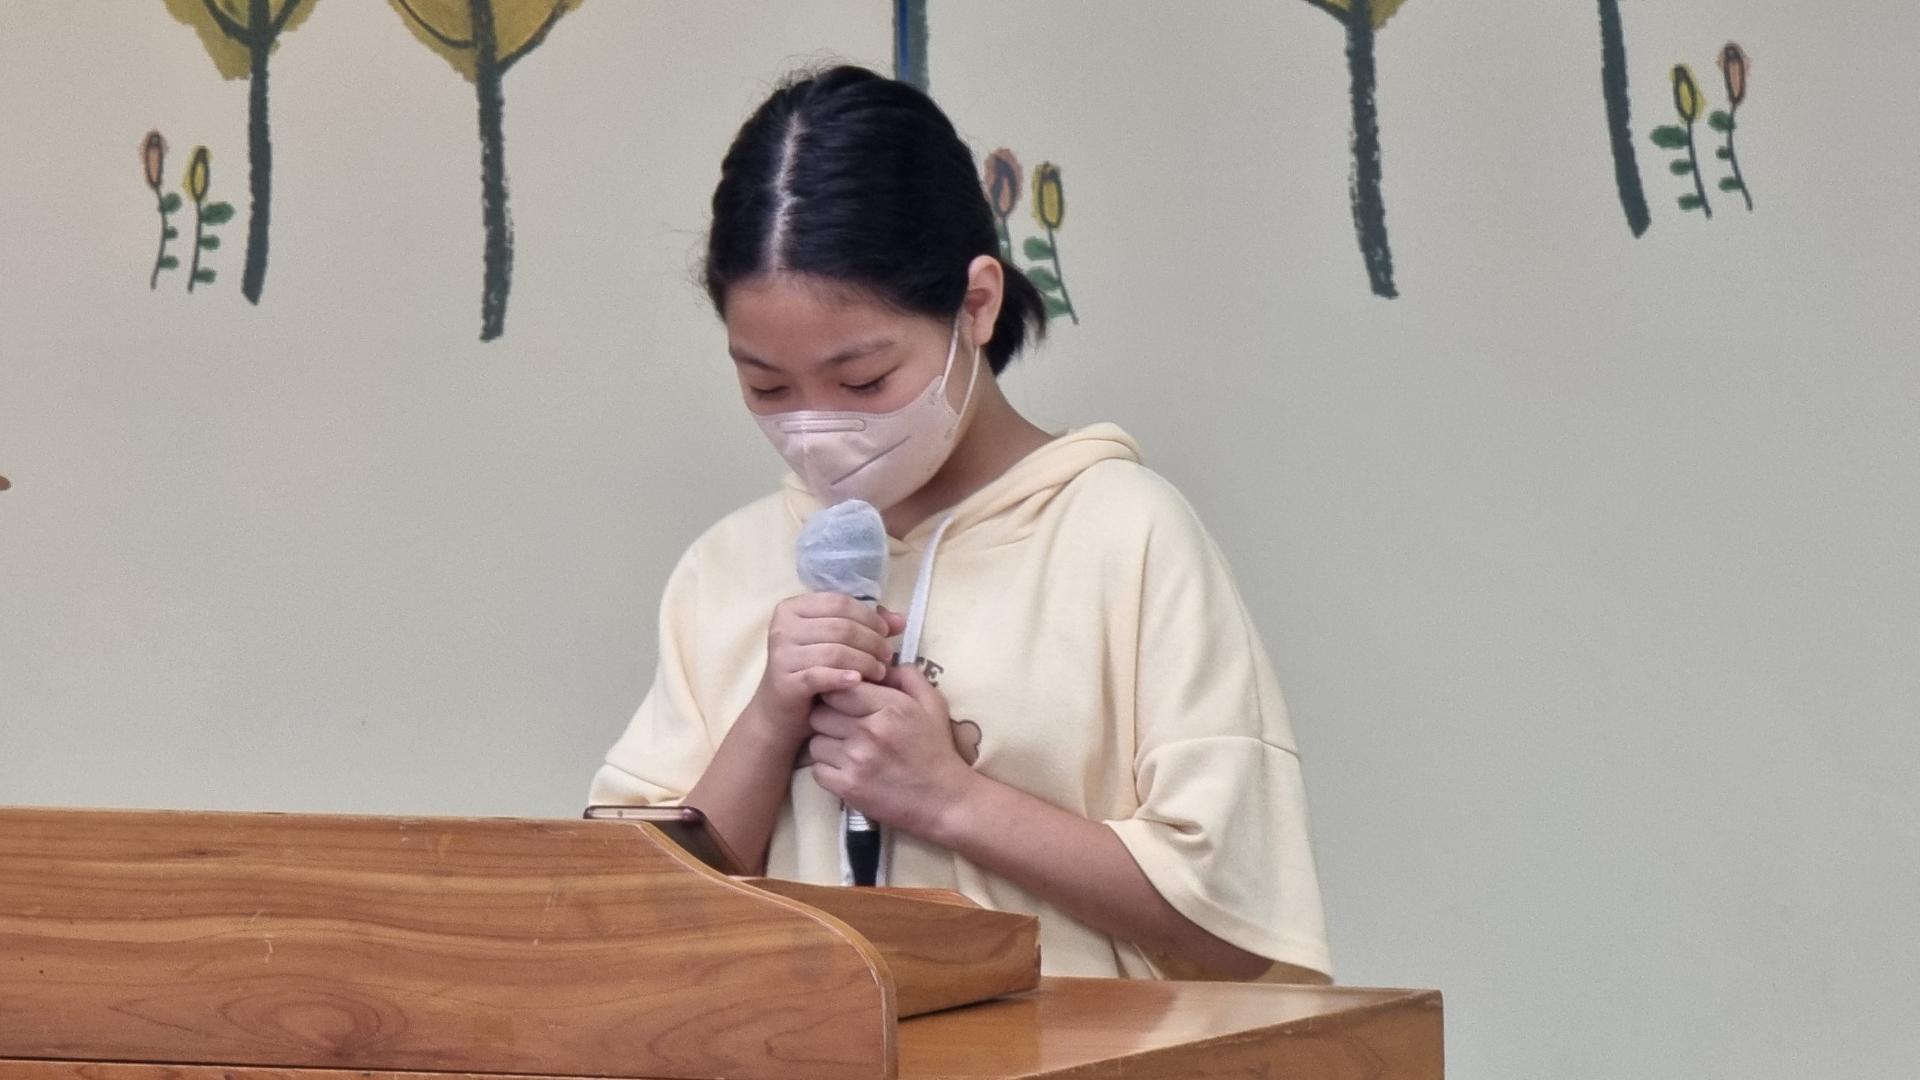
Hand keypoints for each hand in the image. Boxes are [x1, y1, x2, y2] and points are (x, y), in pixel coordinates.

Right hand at [751, 595, 904, 742]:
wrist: (781, 714)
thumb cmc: (812, 672)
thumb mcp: (836, 643)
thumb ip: (866, 626)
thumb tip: (900, 620)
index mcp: (793, 608)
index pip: (840, 602)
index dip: (869, 616)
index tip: (886, 633)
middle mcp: (782, 627)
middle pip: (841, 626)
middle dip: (871, 641)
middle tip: (887, 656)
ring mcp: (780, 654)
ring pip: (835, 651)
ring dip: (864, 661)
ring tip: (879, 672)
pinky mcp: (784, 681)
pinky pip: (820, 675)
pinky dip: (842, 677)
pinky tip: (858, 682)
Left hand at [806, 664, 980, 838]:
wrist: (945, 800)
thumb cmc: (937, 749)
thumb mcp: (933, 703)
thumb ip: (907, 676)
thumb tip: (879, 663)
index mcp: (891, 706)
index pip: (839, 688)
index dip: (838, 693)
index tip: (845, 702)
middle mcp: (871, 731)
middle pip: (820, 714)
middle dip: (828, 717)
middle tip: (843, 726)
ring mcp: (857, 761)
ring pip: (815, 742)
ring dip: (826, 744)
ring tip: (845, 749)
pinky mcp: (848, 788)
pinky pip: (817, 770)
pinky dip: (827, 769)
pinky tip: (846, 769)